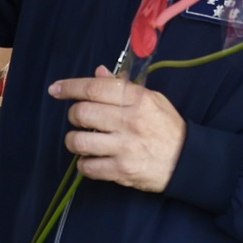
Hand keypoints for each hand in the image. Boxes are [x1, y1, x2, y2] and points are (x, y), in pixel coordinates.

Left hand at [51, 67, 185, 192]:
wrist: (186, 160)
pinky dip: (83, 163)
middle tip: (79, 118)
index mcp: (137, 100)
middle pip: (82, 113)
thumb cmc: (166, 127)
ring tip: (81, 140)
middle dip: (74, 115)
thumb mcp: (152, 99)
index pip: (95, 88)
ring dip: (73, 140)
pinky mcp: (121, 170)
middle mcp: (129, 121)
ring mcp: (124, 148)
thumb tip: (98, 72)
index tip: (55, 89)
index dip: (70, 87)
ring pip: (79, 141)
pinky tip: (90, 159)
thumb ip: (123, 86)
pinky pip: (88, 167)